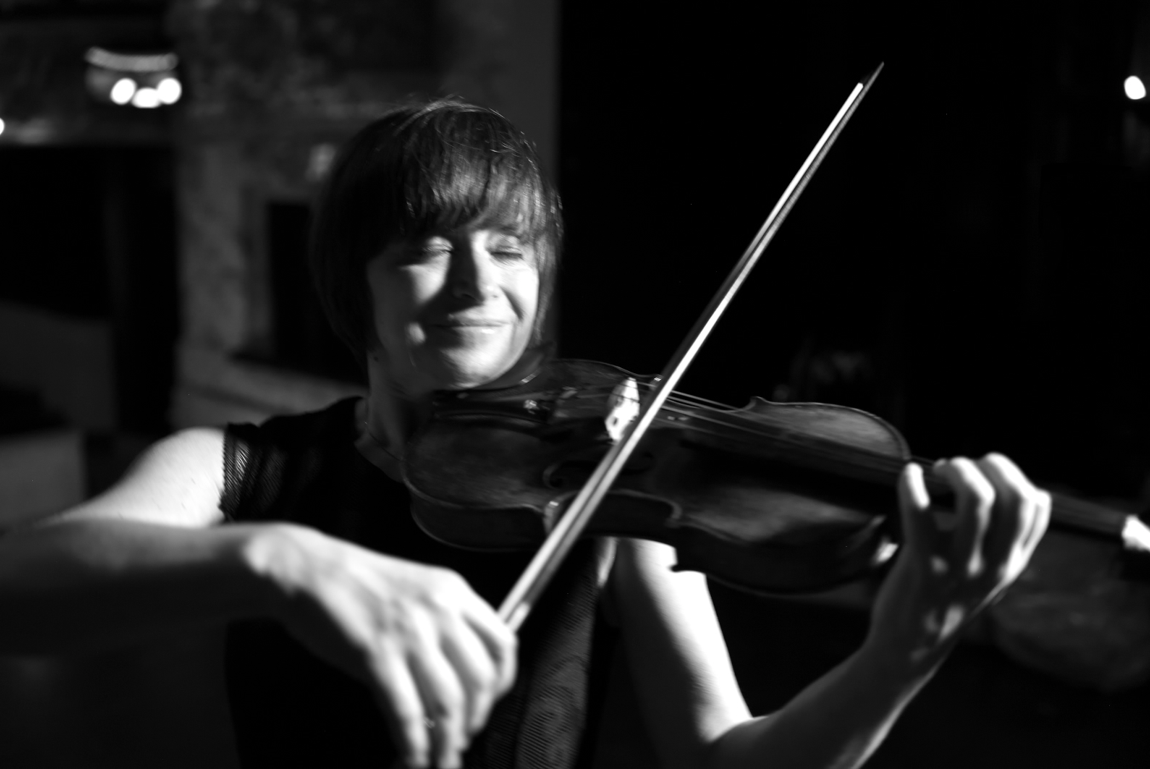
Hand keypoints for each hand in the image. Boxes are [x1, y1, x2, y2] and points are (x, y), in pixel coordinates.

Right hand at [257, 525, 516, 768]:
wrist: (308, 570)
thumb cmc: (359, 586)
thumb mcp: (417, 592)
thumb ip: (444, 627)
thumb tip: (460, 684)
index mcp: (455, 592)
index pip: (503, 644)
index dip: (502, 684)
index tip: (489, 705)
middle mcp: (440, 610)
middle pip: (480, 679)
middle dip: (475, 720)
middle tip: (462, 739)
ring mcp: (409, 632)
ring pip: (449, 702)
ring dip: (447, 742)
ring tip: (440, 758)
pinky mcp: (376, 654)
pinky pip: (406, 711)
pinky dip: (413, 743)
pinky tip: (411, 756)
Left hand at [868, 454, 1050, 665]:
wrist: (910, 645)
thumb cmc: (945, 598)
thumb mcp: (990, 573)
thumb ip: (1007, 540)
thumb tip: (1032, 492)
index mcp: (1013, 561)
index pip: (1035, 505)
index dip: (1011, 473)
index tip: (983, 470)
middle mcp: (995, 564)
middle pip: (1014, 495)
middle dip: (990, 464)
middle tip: (961, 465)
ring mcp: (961, 567)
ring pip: (977, 498)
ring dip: (958, 469)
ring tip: (939, 468)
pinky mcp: (924, 568)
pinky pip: (920, 513)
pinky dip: (912, 484)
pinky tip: (909, 475)